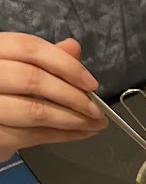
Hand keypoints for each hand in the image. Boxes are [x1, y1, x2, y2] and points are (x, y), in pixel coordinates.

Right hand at [0, 34, 107, 160]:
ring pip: (35, 111)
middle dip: (73, 96)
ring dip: (72, 119)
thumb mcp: (14, 68)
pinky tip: (80, 133)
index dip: (64, 63)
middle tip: (97, 109)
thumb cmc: (0, 92)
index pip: (28, 47)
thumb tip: (72, 48)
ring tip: (94, 123)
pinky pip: (33, 136)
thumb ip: (40, 59)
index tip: (90, 82)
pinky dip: (62, 136)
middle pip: (33, 79)